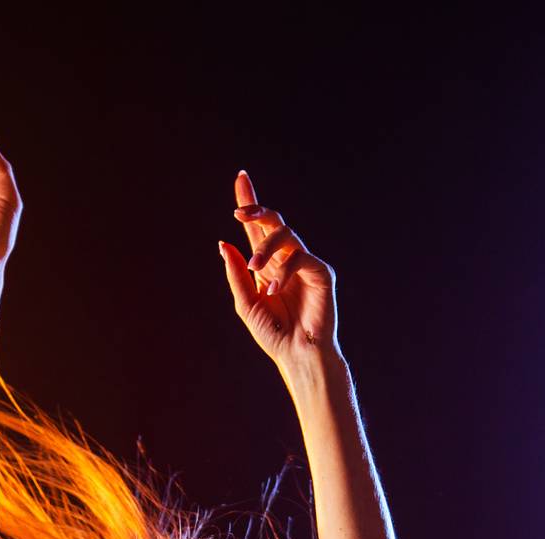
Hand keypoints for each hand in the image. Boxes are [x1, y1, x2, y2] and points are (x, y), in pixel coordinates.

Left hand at [219, 169, 339, 371]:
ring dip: (266, 248)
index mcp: (267, 265)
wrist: (297, 355)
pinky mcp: (321, 272)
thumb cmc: (274, 334)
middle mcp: (285, 260)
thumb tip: (223, 243)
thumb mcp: (246, 303)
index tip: (240, 178)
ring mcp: (304, 264)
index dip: (249, 203)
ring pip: (285, 235)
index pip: (257, 228)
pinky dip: (285, 271)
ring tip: (255, 268)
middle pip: (273, 221)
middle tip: (239, 212)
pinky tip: (274, 290)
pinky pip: (301, 257)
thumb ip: (236, 274)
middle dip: (257, 210)